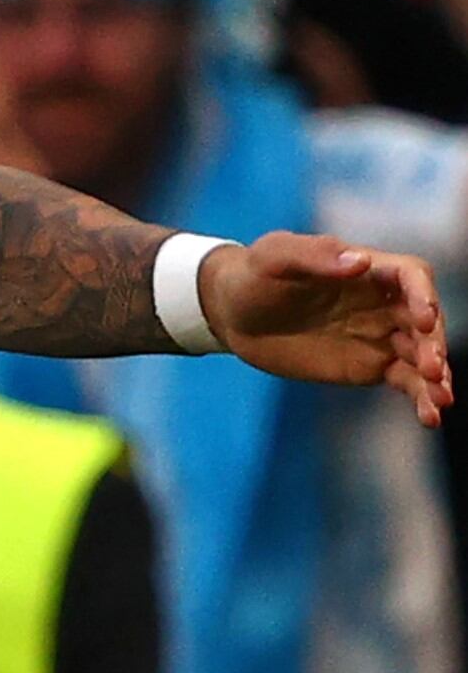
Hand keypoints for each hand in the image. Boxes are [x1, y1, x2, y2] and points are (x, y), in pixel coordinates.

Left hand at [207, 232, 453, 425]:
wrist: (232, 314)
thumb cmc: (253, 276)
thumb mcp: (274, 257)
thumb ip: (314, 256)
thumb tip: (360, 262)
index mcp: (369, 270)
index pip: (411, 277)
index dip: (424, 296)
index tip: (424, 319)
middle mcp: (384, 302)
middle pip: (424, 320)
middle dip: (433, 343)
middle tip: (430, 368)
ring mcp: (381, 336)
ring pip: (422, 354)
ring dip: (436, 376)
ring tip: (440, 399)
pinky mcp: (371, 366)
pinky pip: (406, 381)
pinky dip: (421, 398)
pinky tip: (430, 417)